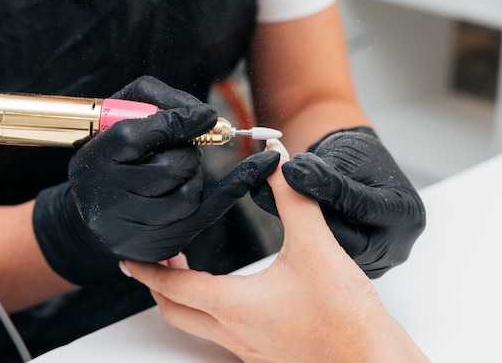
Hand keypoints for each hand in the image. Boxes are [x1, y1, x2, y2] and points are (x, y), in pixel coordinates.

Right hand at [33, 76, 279, 285]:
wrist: (93, 206)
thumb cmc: (113, 150)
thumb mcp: (121, 111)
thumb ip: (158, 99)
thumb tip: (203, 113)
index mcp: (98, 158)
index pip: (144, 135)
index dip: (180, 122)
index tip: (205, 116)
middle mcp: (112, 197)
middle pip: (173, 167)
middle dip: (187, 151)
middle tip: (180, 146)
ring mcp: (133, 226)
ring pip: (190, 193)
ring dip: (194, 174)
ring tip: (175, 168)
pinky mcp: (156, 245)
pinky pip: (206, 214)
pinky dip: (234, 188)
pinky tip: (259, 168)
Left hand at [122, 140, 429, 362]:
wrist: (373, 361)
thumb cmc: (344, 315)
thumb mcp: (316, 246)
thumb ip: (294, 199)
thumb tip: (279, 160)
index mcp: (234, 305)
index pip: (173, 286)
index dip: (147, 270)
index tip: (128, 260)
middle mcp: (234, 332)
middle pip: (175, 312)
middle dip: (158, 285)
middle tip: (158, 261)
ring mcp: (249, 350)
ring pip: (198, 327)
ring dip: (185, 300)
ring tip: (189, 274)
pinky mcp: (268, 356)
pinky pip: (224, 337)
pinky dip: (213, 314)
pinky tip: (234, 299)